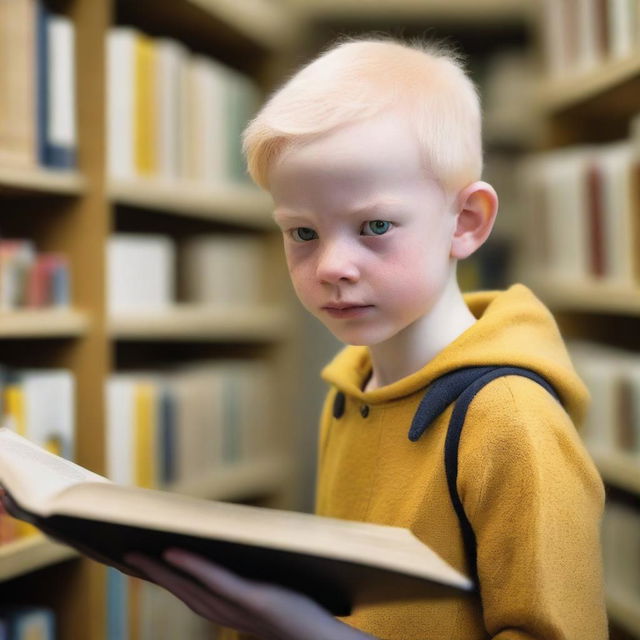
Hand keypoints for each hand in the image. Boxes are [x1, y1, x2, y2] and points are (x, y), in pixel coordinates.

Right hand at [125, 549, 376, 639]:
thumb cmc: (303, 618)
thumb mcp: (271, 601)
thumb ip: (251, 590)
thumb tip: (238, 564)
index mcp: (230, 614)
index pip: (190, 596)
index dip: (164, 580)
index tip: (141, 565)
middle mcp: (229, 614)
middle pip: (182, 591)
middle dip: (153, 574)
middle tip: (126, 555)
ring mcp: (241, 607)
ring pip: (192, 587)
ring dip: (163, 570)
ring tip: (139, 553)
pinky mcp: (256, 599)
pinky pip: (219, 581)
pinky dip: (194, 567)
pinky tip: (175, 552)